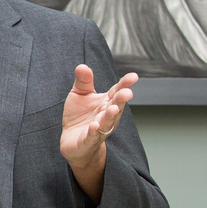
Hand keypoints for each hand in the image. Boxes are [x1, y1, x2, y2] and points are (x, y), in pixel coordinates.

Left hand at [60, 64, 137, 202]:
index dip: (125, 84)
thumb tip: (82, 66)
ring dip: (111, 115)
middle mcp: (107, 115)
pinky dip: (94, 131)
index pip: (117, 91)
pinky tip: (94, 126)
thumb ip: (83, 81)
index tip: (134, 76)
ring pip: (108, 121)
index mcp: (107, 101)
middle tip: (126, 92)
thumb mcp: (79, 94)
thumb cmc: (79, 116)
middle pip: (116, 106)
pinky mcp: (88, 140)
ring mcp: (100, 128)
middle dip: (121, 99)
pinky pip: (93, 136)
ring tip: (113, 108)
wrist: (72, 141)